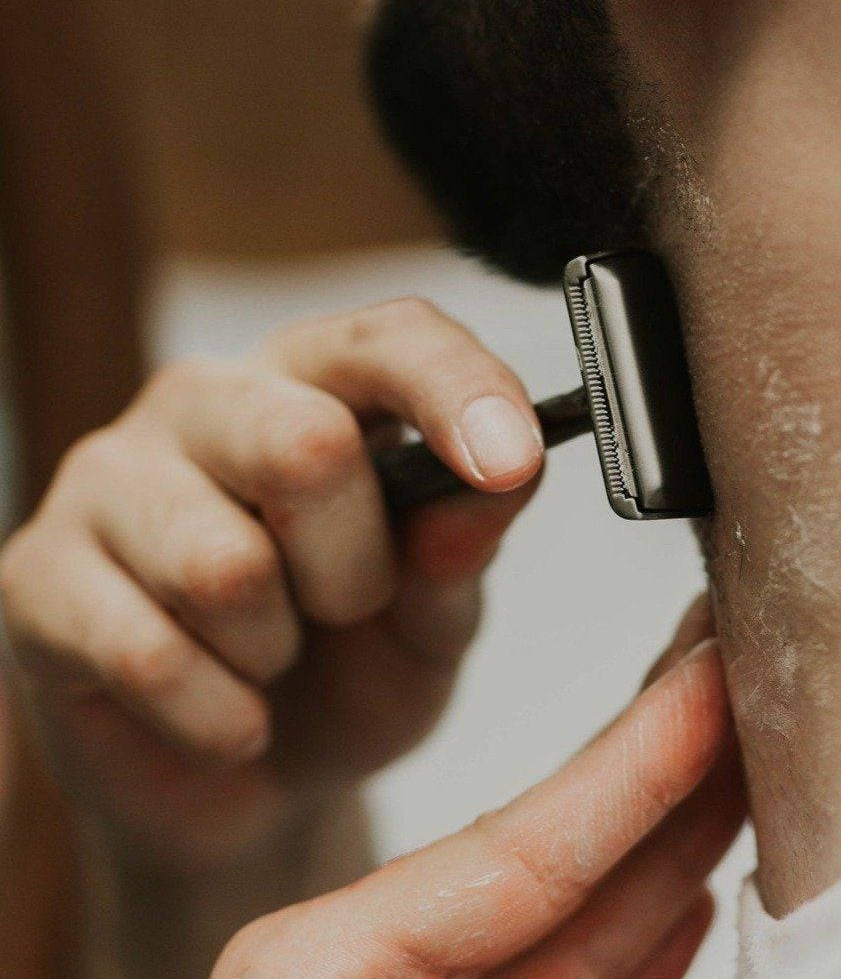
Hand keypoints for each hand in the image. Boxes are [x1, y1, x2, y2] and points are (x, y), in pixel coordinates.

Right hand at [0, 298, 546, 869]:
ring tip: (271, 654)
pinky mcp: (37, 572)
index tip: (512, 460)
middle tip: (349, 608)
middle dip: (355, 566)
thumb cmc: (354, 668)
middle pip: (303, 443)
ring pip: (224, 564)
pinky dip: (218, 714)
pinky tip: (225, 713)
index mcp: (321, 382)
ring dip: (276, 647)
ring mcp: (110, 476)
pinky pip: (146, 652)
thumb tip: (498, 483)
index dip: (459, 391)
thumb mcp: (436, 620)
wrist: (250, 783)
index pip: (393, 337)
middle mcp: (210, 400)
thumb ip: (464, 547)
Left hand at [212, 638, 741, 978]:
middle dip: (663, 778)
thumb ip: (478, 877)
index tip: (710, 684)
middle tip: (738, 674)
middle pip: (550, 871)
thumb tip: (618, 862)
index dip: (632, 769)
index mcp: (318, 978)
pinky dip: (634, 948)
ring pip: (573, 932)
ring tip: (749, 759)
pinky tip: (695, 894)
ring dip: (673, 851)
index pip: (508, 856)